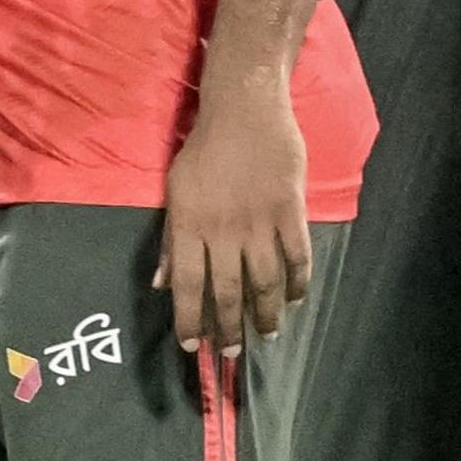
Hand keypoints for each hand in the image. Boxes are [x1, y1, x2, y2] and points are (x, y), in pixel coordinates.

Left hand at [156, 79, 310, 352]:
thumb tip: (162, 284)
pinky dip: (297, 283)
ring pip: (265, 282)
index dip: (190, 320)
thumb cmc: (203, 149)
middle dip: (230, 327)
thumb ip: (172, 240)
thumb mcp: (175, 190)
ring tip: (266, 332)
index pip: (189, 285)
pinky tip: (293, 299)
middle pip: (228, 291)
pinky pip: (298, 257)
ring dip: (266, 314)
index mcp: (191, 224)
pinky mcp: (290, 211)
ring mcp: (260, 221)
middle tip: (234, 351)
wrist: (245, 109)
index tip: (192, 346)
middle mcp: (224, 229)